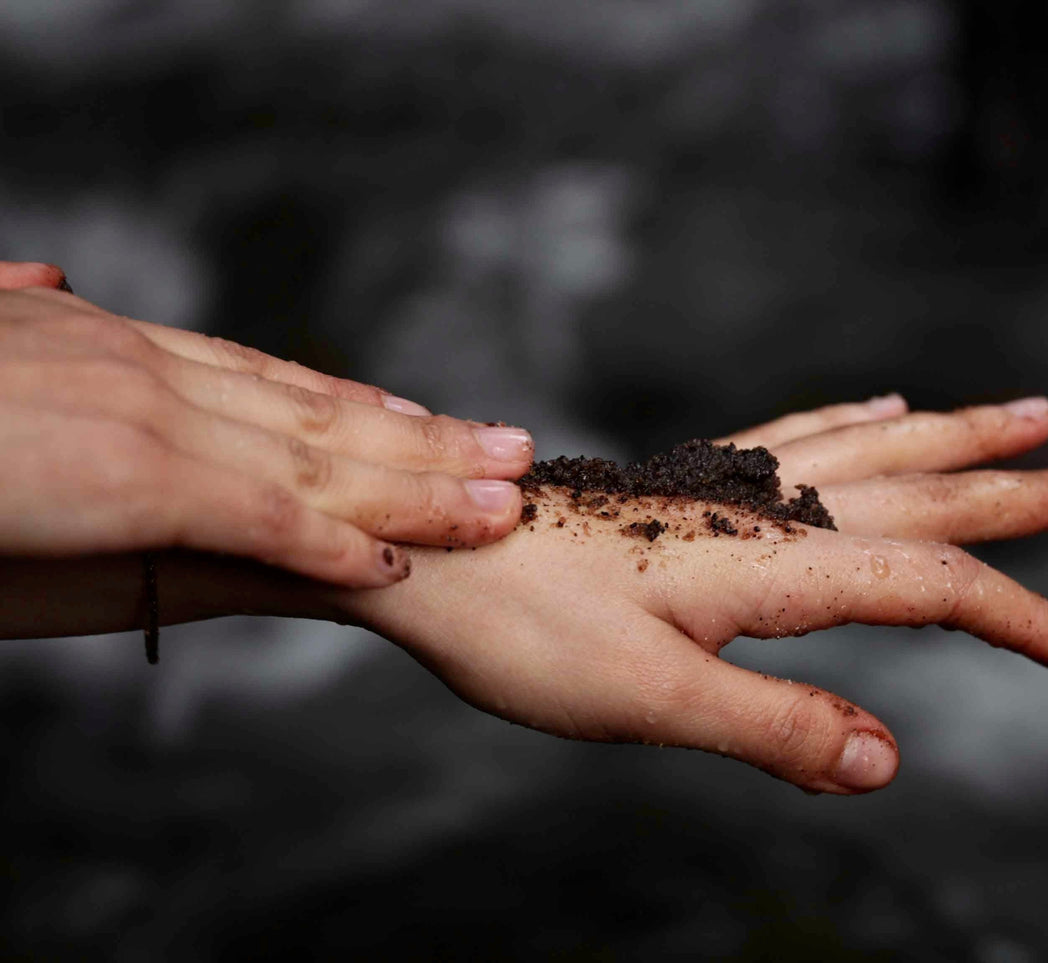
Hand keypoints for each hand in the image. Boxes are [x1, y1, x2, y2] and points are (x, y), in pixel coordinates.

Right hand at [0, 262, 532, 587]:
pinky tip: (392, 564)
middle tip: (513, 451)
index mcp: (113, 347)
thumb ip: (32, 331)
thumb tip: (50, 277)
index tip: (425, 415)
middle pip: (318, 410)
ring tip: (500, 503)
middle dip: (424, 438)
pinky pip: (255, 515)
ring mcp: (144, 421)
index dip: (356, 402)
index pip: (265, 377)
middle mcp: (146, 372)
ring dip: (416, 486)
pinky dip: (330, 540)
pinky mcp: (128, 478)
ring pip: (315, 459)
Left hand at [340, 395, 1047, 793]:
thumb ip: (775, 728)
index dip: (1018, 618)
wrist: (430, 552)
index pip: (930, 583)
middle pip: (925, 490)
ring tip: (1031, 414)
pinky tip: (882, 408)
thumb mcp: (650, 701)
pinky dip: (860, 422)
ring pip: (875, 450)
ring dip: (960, 436)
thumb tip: (892, 761)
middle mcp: (766, 509)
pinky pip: (801, 436)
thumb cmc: (524, 631)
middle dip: (1023, 492)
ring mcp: (731, 486)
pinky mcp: (692, 482)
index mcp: (773, 564)